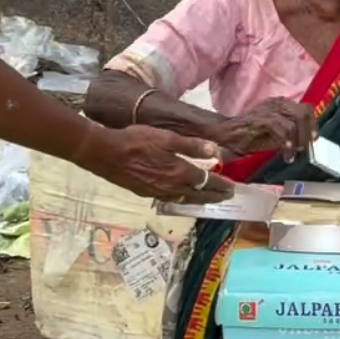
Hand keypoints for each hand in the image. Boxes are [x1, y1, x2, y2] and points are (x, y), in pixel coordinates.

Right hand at [80, 125, 234, 201]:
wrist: (106, 153)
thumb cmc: (137, 141)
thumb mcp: (167, 137)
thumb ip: (192, 146)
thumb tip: (216, 151)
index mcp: (179, 173)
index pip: (207, 182)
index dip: (221, 185)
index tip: (232, 188)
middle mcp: (171, 187)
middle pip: (198, 195)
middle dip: (214, 196)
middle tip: (227, 197)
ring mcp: (158, 193)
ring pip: (185, 200)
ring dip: (200, 200)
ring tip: (209, 199)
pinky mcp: (146, 193)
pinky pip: (172, 200)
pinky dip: (183, 200)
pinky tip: (182, 196)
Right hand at [213, 98, 317, 156]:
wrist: (224, 132)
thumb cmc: (248, 135)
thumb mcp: (273, 135)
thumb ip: (288, 136)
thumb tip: (304, 144)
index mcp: (281, 105)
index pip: (306, 108)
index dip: (313, 124)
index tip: (314, 140)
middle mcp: (277, 104)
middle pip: (303, 112)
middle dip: (308, 132)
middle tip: (306, 148)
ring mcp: (269, 110)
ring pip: (295, 119)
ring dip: (298, 139)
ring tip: (292, 154)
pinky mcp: (261, 119)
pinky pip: (280, 128)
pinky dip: (286, 142)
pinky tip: (286, 154)